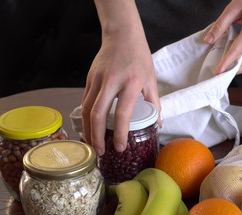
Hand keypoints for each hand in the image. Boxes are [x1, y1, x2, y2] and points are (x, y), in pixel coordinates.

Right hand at [81, 0, 159, 155]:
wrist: (122, 35)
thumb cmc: (139, 58)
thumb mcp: (151, 80)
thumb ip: (154, 103)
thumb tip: (157, 125)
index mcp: (130, 83)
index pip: (122, 113)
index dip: (120, 133)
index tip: (120, 148)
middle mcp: (111, 82)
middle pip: (97, 114)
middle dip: (96, 136)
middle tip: (100, 152)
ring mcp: (97, 80)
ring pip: (86, 109)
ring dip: (88, 130)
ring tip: (93, 145)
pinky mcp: (89, 78)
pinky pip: (84, 101)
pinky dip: (86, 117)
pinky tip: (89, 128)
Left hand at [204, 0, 241, 74]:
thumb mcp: (233, 8)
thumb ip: (220, 25)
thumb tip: (209, 40)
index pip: (238, 51)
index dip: (227, 63)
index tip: (218, 72)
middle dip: (236, 70)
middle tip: (222, 74)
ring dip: (239, 66)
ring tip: (225, 66)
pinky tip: (232, 56)